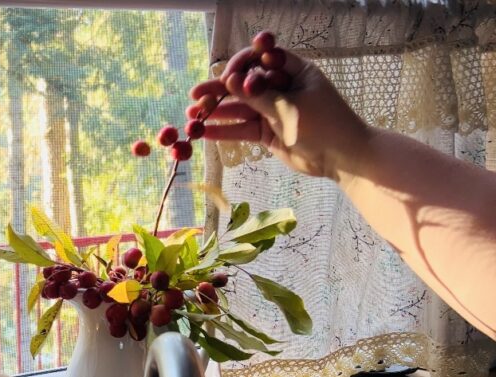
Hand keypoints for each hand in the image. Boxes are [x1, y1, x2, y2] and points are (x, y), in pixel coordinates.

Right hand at [188, 46, 369, 180]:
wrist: (344, 159)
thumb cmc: (325, 125)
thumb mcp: (290, 107)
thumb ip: (258, 96)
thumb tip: (230, 80)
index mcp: (294, 71)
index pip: (262, 59)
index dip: (241, 64)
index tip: (226, 74)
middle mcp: (281, 88)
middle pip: (245, 84)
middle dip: (220, 89)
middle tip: (196, 94)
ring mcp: (273, 110)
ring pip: (240, 107)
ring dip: (217, 111)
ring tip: (192, 116)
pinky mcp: (267, 132)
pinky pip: (242, 128)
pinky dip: (225, 131)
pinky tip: (204, 133)